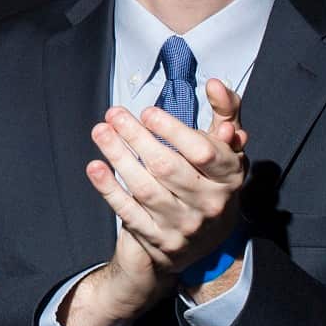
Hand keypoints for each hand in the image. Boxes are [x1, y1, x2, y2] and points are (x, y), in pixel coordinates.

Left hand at [72, 81, 246, 325]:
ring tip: (101, 131)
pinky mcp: (157, 240)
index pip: (203, 152)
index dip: (173, 130)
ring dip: (119, 157)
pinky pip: (129, 212)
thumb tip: (214, 84)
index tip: (148, 112)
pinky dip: (110, 189)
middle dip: (137, 137)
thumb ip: (226, 111)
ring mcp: (182, 226)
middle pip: (168, 168)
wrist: (199, 242)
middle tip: (115, 114)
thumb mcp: (226, 147)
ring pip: (145, 188)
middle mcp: (209, 204)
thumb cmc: (210, 181)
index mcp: (229, 178)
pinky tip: (95, 167)